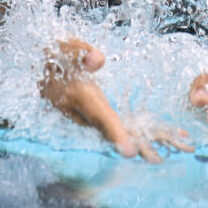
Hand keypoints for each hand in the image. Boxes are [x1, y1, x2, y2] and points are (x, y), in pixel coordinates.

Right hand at [41, 38, 188, 161]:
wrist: (42, 67)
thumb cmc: (59, 54)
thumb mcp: (67, 47)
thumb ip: (81, 52)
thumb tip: (98, 60)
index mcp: (79, 96)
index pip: (100, 116)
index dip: (115, 133)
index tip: (130, 151)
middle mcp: (83, 113)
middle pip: (111, 132)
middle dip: (134, 145)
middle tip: (158, 160)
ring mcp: (87, 118)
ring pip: (114, 133)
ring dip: (139, 143)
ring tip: (166, 153)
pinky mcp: (93, 117)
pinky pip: (114, 128)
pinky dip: (133, 135)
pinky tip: (157, 138)